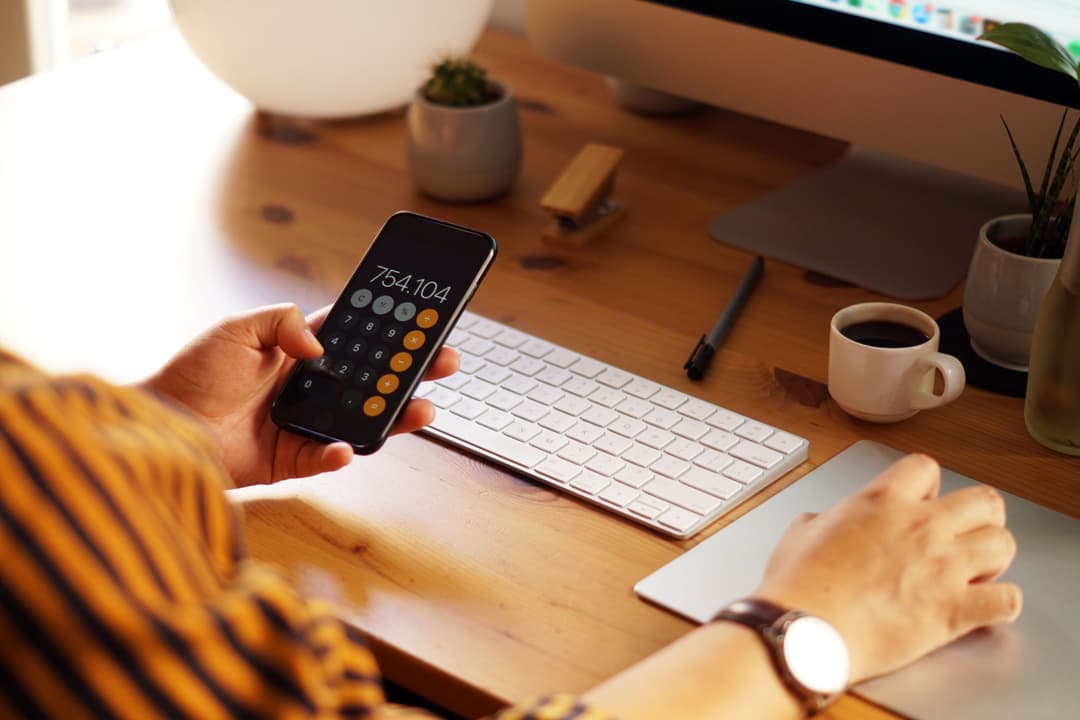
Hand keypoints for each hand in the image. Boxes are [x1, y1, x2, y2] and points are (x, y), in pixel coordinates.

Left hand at [139, 303, 458, 486]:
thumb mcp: (237, 329)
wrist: (161, 427)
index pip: (356, 336)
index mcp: (299, 352)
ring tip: (422, 408)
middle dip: (411, 371)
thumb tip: (321, 345)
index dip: (389, 330)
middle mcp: (308, 387)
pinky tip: (346, 446)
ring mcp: (304, 424)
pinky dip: (339, 453)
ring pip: (363, 419)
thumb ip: (283, 321)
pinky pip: (326, 457)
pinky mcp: (293, 459)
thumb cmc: (191, 376)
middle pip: (373, 378)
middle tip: (443, 361)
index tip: (422, 322)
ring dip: (395, 415)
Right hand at [754, 454, 1020, 683]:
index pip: (926, 467)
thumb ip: (827, 520)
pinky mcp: (954, 611)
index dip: (928, 485)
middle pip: (984, 501)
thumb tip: (827, 525)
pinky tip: (983, 606)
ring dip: (992, 557)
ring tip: (975, 570)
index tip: (925, 500)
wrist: (803, 630)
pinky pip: (1006, 600)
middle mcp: (920, 526)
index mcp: (880, 500)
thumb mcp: (801, 533)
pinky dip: (1000, 603)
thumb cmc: (798, 586)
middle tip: (966, 533)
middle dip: (980, 516)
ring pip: (1003, 544)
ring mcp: (943, 567)